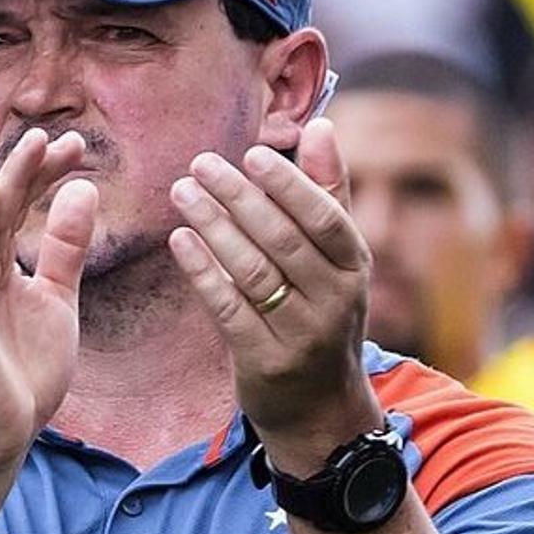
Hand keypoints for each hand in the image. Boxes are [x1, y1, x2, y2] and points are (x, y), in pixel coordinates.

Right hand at [0, 127, 94, 469]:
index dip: (43, 174)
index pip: (14, 205)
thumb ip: (64, 248)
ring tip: (36, 145)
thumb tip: (81, 190)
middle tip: (65, 138)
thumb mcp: (57, 299)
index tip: (78, 149)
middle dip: (31, 168)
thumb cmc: (20, 373)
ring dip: (11, 181)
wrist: (0, 435)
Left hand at [172, 121, 380, 467]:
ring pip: (252, 271)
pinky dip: (202, 271)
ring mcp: (301, 333)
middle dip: (238, 198)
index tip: (251, 153)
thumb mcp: (338, 259)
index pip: (324, 218)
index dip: (288, 185)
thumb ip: (328, 193)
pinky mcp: (264, 360)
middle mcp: (335, 300)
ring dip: (213, 227)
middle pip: (282, 240)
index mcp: (353, 268)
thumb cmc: (322, 313)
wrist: (319, 407)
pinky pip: (227, 307)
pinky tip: (179, 240)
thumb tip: (322, 126)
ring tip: (181, 193)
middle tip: (198, 165)